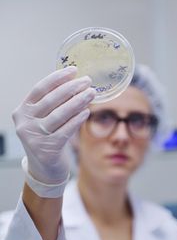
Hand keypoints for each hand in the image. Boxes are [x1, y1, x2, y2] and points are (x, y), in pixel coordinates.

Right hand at [12, 66, 94, 185]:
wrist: (44, 169)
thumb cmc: (47, 139)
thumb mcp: (44, 120)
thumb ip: (53, 104)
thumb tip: (76, 84)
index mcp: (22, 111)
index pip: (39, 89)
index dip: (57, 78)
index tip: (73, 71)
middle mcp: (24, 123)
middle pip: (51, 100)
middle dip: (72, 88)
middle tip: (88, 81)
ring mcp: (34, 137)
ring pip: (60, 114)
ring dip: (78, 102)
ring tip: (91, 94)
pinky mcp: (46, 149)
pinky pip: (66, 130)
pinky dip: (77, 119)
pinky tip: (87, 112)